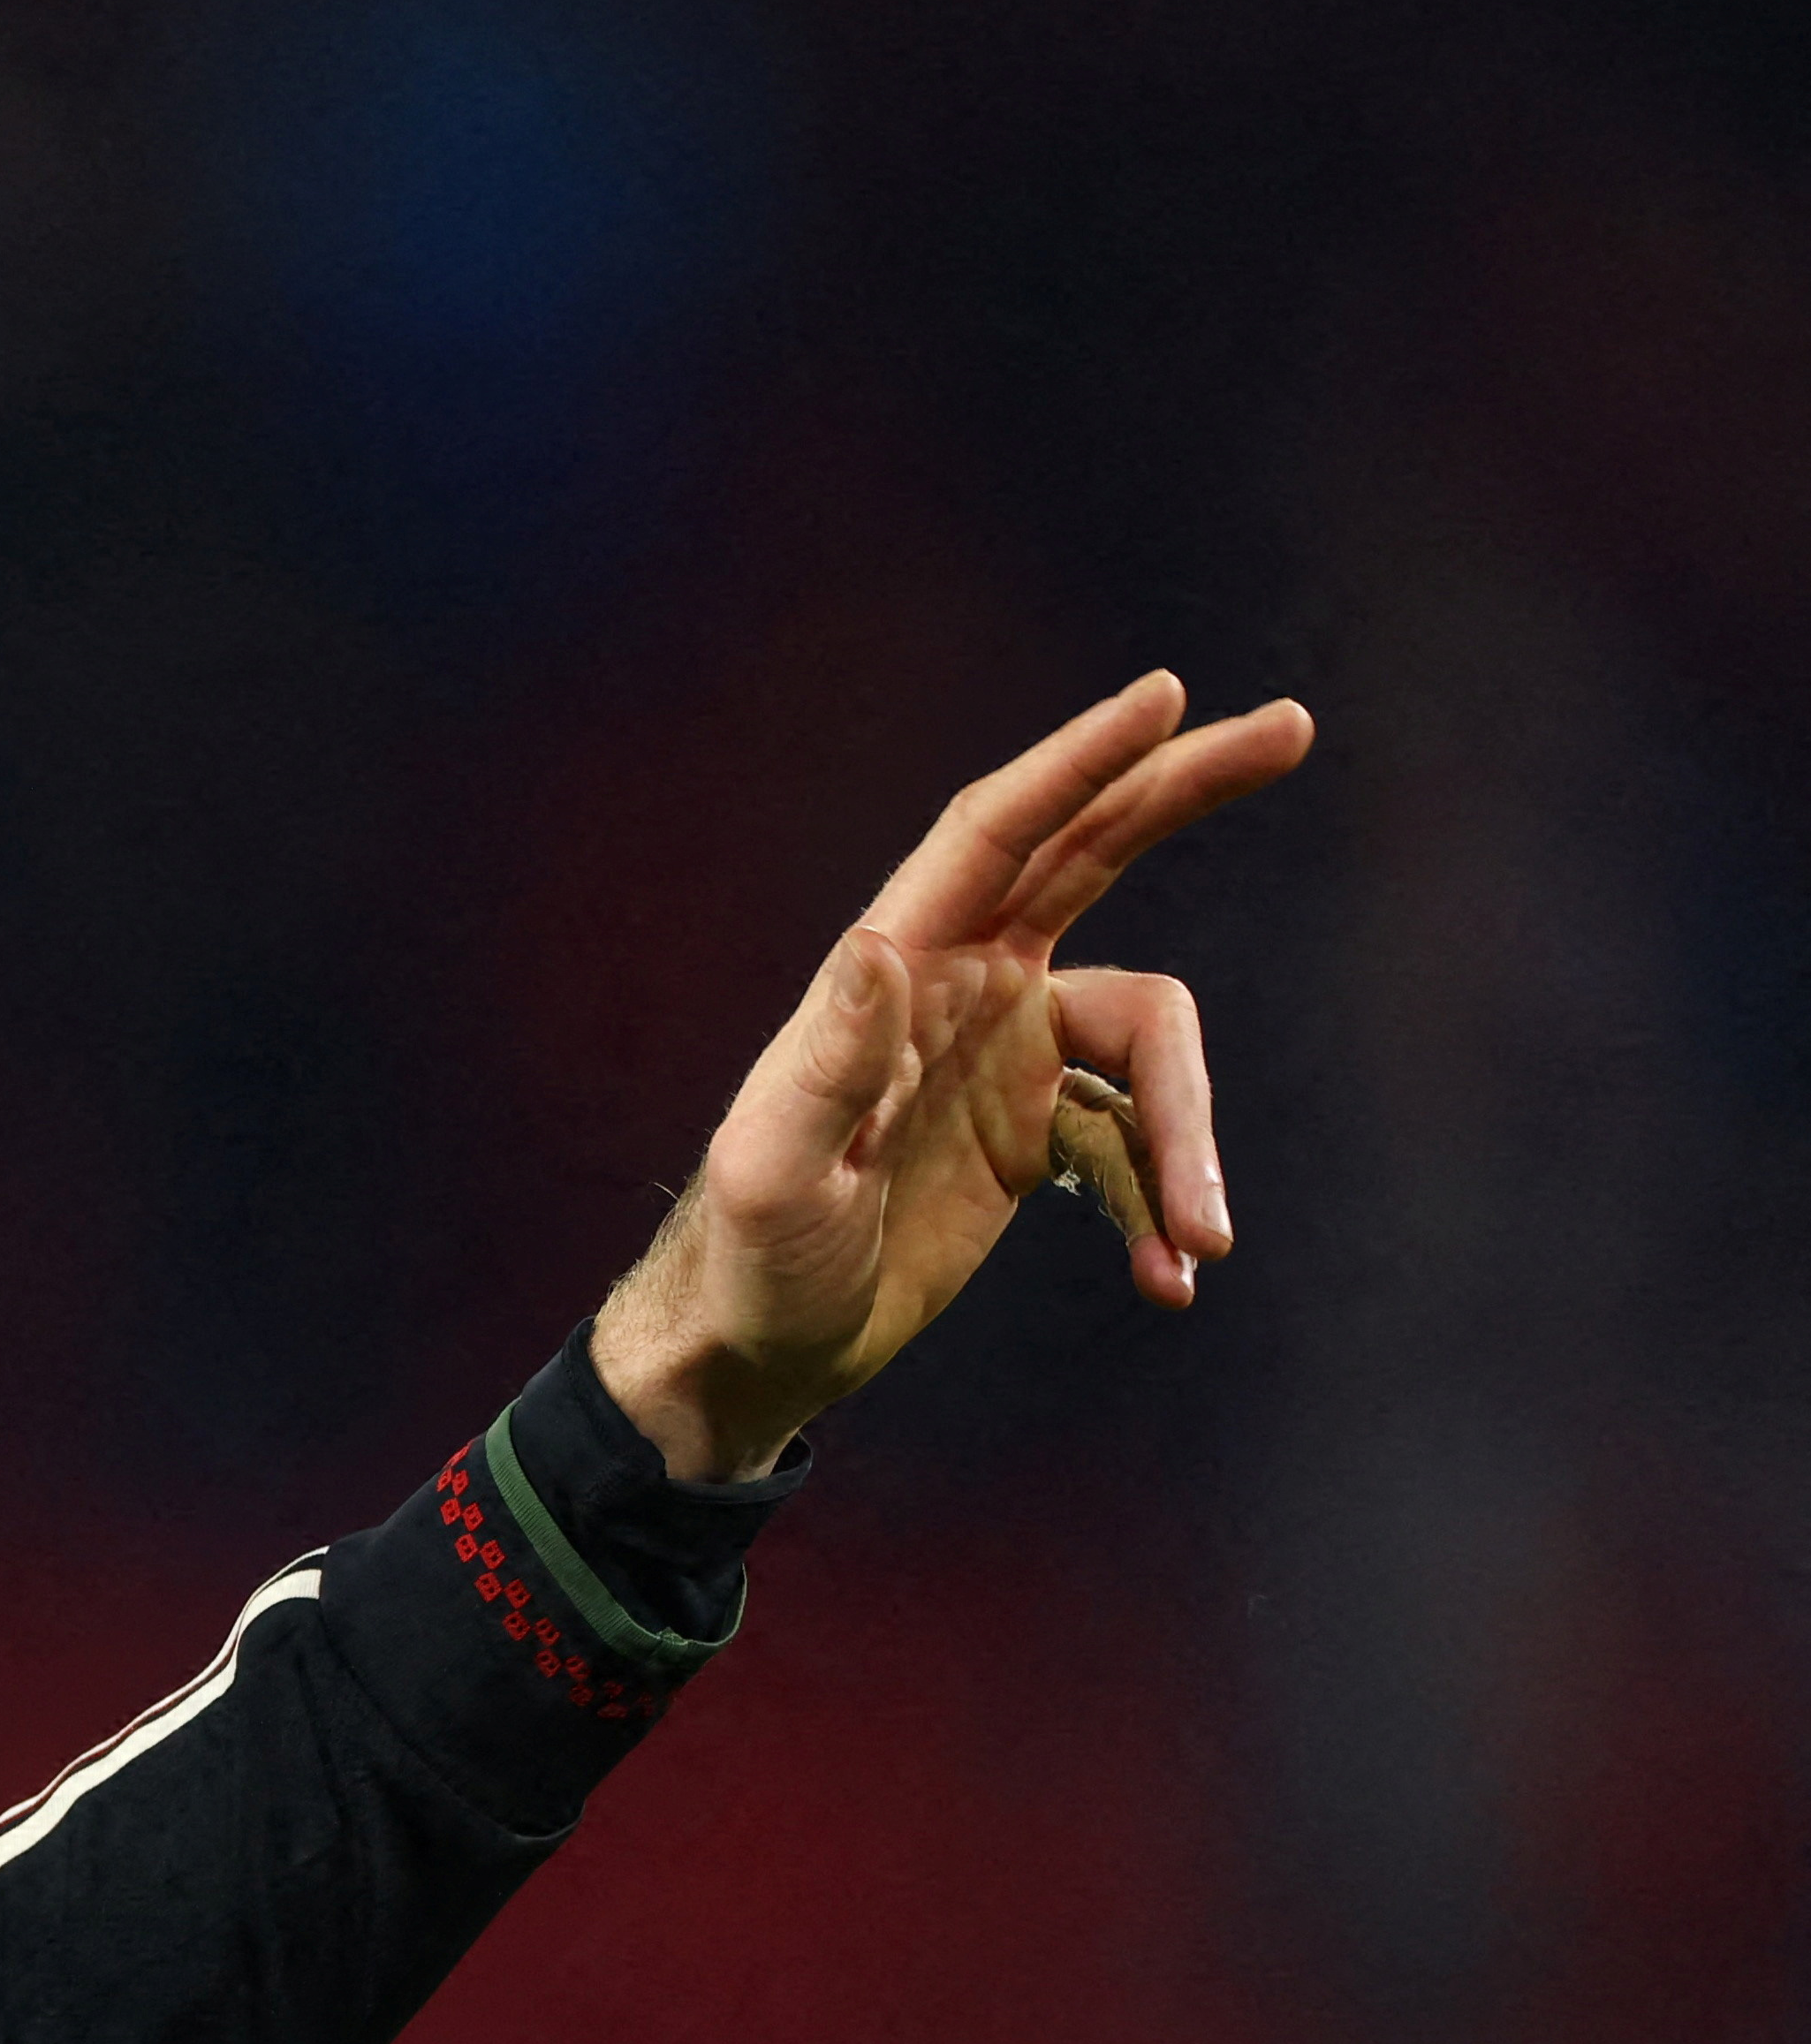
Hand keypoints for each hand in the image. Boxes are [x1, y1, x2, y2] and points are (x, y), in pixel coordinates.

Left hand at [592, 673, 1315, 1479]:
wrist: (763, 1346)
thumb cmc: (750, 1261)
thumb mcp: (774, 1172)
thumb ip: (826, 1066)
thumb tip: (881, 946)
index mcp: (896, 971)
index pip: (996, 837)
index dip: (1079, 763)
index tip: (1165, 696)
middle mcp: (961, 988)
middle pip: (1092, 855)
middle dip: (1184, 789)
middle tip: (1293, 729)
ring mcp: (1006, 1054)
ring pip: (1151, 1046)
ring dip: (1189, 1141)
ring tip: (1203, 1246)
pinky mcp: (1035, 1130)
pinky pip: (1135, 1140)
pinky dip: (1162, 1203)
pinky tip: (1168, 1280)